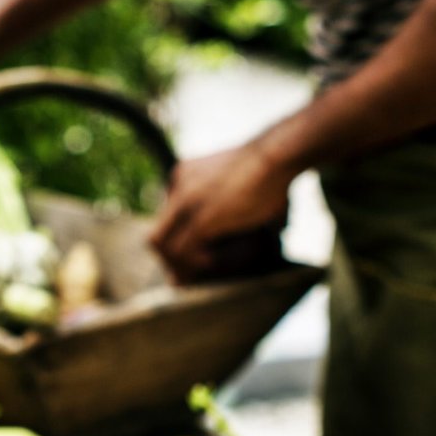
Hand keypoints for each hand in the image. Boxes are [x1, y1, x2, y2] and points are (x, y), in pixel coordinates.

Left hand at [149, 144, 294, 281]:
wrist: (276, 156)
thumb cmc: (272, 170)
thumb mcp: (242, 182)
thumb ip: (239, 202)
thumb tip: (277, 228)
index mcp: (183, 175)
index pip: (166, 219)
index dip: (175, 243)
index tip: (188, 260)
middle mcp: (178, 186)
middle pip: (158, 235)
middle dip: (170, 261)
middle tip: (184, 278)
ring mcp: (187, 202)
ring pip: (164, 247)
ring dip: (180, 267)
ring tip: (197, 277)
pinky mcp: (202, 218)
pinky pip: (185, 252)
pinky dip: (195, 264)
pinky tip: (211, 265)